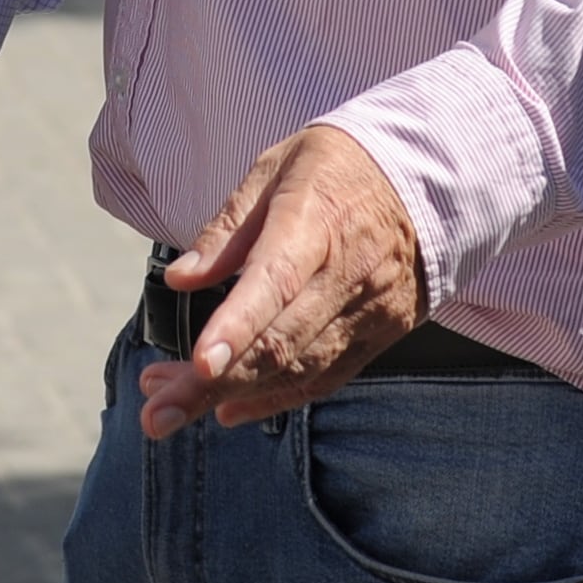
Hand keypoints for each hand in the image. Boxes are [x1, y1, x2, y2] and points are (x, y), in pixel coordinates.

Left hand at [137, 123, 423, 436]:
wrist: (427, 178)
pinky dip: (274, 399)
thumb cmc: (335, 167)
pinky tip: (227, 410)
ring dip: (231, 395)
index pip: (276, 280)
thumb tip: (178, 279)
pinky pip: (325, 377)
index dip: (238, 326)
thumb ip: (226, 229)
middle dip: (213, 385)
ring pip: (298, 368)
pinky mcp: (382, 333)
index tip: (199, 364)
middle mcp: (348, 272)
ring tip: (169, 408)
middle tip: (156, 415)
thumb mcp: (275, 168)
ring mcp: (371, 309)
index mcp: (315, 219)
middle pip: (280, 341)